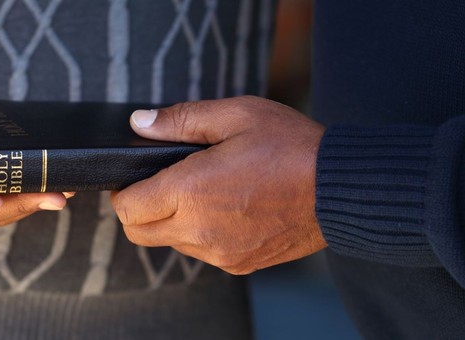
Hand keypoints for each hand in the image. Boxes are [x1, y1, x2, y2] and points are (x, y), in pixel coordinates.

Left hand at [111, 96, 326, 273]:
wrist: (341, 189)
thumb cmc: (291, 146)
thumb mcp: (235, 115)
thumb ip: (180, 120)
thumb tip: (139, 123)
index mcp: (191, 190)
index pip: (128, 208)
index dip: (123, 191)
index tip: (133, 178)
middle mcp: (199, 229)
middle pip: (139, 233)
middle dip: (138, 210)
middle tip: (158, 185)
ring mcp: (219, 252)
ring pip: (170, 244)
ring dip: (170, 222)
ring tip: (198, 194)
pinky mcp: (238, 264)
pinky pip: (201, 254)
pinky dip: (199, 235)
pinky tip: (223, 210)